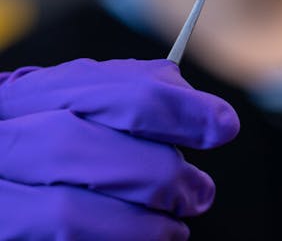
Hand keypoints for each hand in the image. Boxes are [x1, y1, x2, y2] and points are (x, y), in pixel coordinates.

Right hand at [0, 58, 239, 239]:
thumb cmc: (45, 136)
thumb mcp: (78, 101)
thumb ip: (130, 89)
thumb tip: (195, 104)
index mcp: (28, 93)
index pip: (117, 92)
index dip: (180, 110)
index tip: (225, 125)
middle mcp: (1, 138)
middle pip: (82, 146)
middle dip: (158, 173)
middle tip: (200, 193)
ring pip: (69, 210)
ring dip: (140, 223)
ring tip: (177, 227)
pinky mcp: (1, 232)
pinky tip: (151, 239)